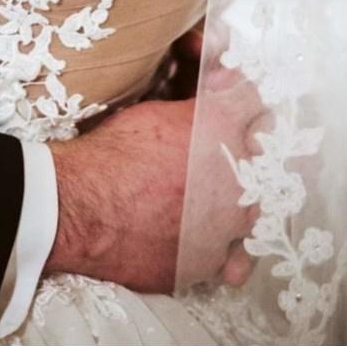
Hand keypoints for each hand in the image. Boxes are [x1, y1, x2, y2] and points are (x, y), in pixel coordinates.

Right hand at [47, 78, 261, 293]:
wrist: (81, 207)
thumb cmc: (112, 154)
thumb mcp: (156, 110)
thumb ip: (201, 97)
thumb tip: (224, 82)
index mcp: (224, 130)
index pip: (255, 102)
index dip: (240, 97)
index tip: (229, 101)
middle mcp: (238, 179)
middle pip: (265, 156)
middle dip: (246, 148)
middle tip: (216, 148)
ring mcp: (227, 227)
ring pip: (255, 210)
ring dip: (239, 200)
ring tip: (210, 197)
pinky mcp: (209, 263)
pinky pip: (232, 259)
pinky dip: (223, 249)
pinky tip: (207, 237)